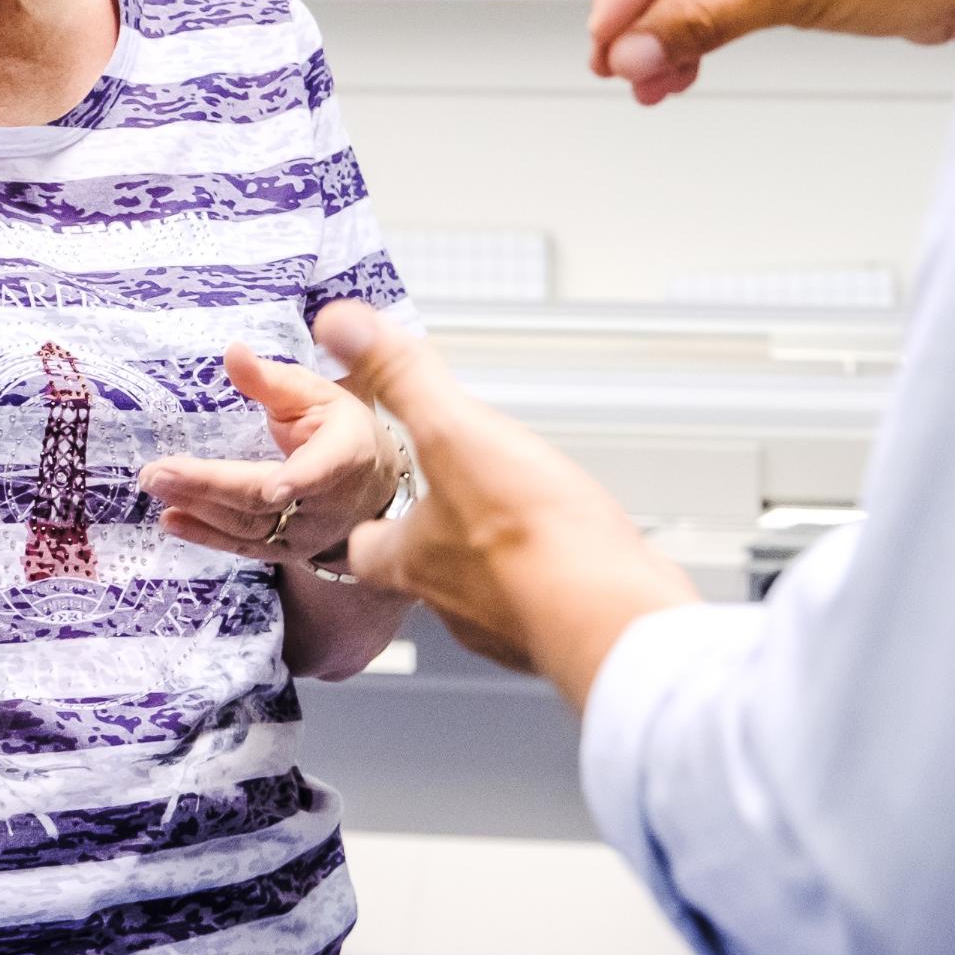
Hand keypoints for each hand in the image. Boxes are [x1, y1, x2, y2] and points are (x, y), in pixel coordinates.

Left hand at [138, 344, 399, 564]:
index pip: (325, 468)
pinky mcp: (287, 552)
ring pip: (248, 527)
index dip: (301, 479)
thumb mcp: (317, 394)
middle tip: (158, 472)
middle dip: (210, 485)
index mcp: (347, 453)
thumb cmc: (340, 428)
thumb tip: (233, 351)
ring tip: (155, 483)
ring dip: (197, 507)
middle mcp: (329, 502)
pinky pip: (242, 547)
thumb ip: (273, 381)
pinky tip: (170, 520)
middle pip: (265, 500)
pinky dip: (203, 534)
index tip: (274, 489)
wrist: (372, 487)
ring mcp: (307, 534)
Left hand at [318, 302, 697, 702]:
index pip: (364, 551)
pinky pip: (546, 599)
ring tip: (520, 517)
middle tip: (457, 501)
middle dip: (439, 536)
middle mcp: (454, 603)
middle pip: (426, 573)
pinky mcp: (564, 630)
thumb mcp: (455, 432)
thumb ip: (401, 377)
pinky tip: (576, 549)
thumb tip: (339, 324)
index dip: (366, 526)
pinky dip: (553, 576)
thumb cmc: (532, 536)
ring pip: (487, 590)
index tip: (374, 505)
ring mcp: (510, 623)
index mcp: (414, 559)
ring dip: (497, 557)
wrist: (615, 615)